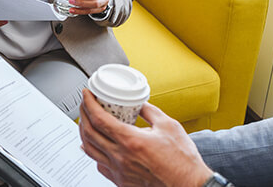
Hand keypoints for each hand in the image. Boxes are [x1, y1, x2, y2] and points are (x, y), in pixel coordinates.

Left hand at [78, 89, 211, 186]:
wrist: (189, 186)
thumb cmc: (183, 161)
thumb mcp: (168, 126)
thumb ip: (150, 111)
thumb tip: (138, 102)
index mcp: (131, 141)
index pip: (99, 119)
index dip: (88, 103)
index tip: (86, 94)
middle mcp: (121, 157)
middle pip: (89, 133)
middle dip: (82, 115)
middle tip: (84, 104)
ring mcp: (119, 171)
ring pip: (90, 150)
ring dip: (84, 133)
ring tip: (85, 122)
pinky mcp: (121, 181)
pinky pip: (99, 164)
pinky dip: (92, 152)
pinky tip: (94, 146)